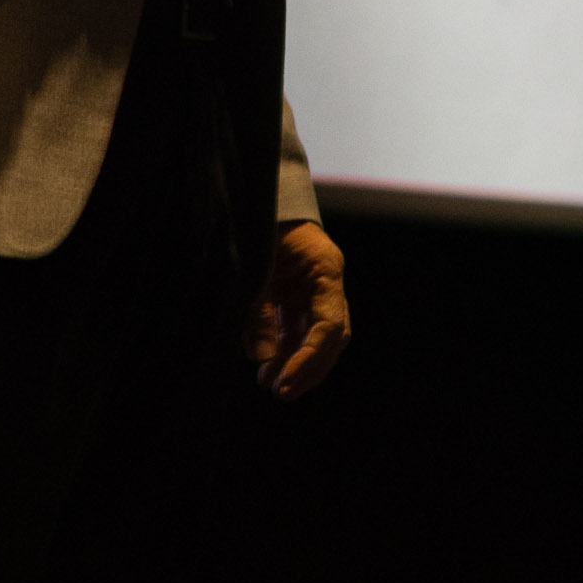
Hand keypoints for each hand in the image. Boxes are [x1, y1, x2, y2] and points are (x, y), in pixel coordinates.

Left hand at [247, 221, 349, 399]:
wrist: (253, 189)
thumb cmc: (258, 219)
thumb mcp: (255, 262)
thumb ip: (259, 311)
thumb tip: (262, 359)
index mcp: (325, 268)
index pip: (330, 325)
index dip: (309, 358)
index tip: (286, 381)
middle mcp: (326, 282)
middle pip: (328, 338)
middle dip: (306, 368)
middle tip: (281, 392)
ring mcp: (313, 287)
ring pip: (311, 336)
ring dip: (292, 362)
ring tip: (267, 384)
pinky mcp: (296, 291)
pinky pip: (295, 327)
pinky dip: (282, 347)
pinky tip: (264, 365)